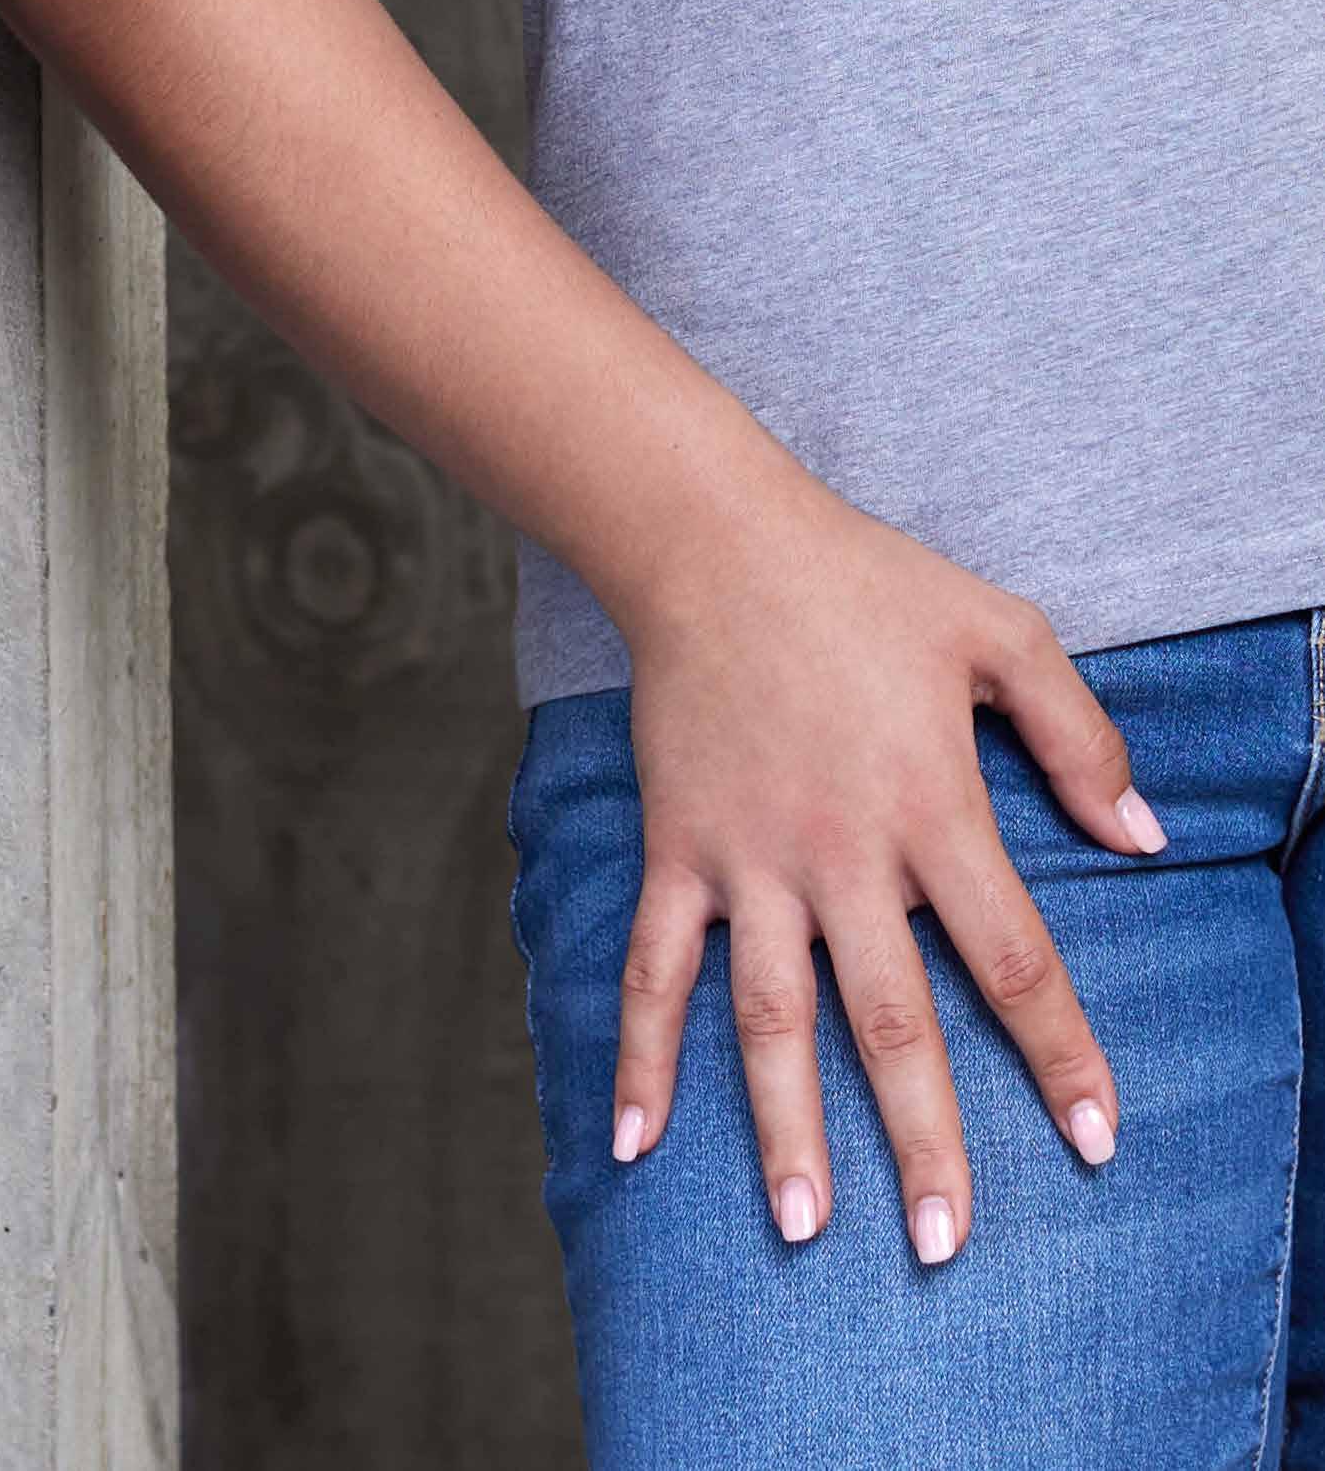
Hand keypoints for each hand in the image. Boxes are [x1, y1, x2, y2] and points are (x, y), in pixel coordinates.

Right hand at [606, 471, 1162, 1260]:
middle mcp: (841, 850)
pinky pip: (657, 965)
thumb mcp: (999, 631)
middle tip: (943, 1242)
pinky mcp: (680, 845)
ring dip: (787, 1128)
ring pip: (772, 1016)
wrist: (709, 536)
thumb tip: (1144, 839)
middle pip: (892, 1020)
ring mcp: (751, 855)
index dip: (1059, 1055)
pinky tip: (634, 1141)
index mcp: (931, 806)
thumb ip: (1080, 736)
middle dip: (923, 1139)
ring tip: (807, 1228)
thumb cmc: (863, 580)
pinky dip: (641, 1054)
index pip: (1013, 958)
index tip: (1096, 1141)